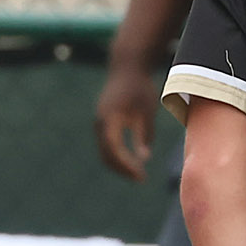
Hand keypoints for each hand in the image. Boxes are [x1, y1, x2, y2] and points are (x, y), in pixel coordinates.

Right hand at [95, 61, 157, 181]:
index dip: (126, 165)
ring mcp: (99, 123)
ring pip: (104, 151)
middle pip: (106, 154)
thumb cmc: (140, 87)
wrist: (126, 67)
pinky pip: (106, 144)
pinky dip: (117, 155)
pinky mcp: (102, 122)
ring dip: (118, 164)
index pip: (114, 150)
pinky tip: (131, 160)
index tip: (141, 175)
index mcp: (110, 119)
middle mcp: (100, 123)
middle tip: (140, 178)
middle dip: (122, 169)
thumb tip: (144, 158)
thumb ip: (144, 134)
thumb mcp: (146, 111)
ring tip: (136, 173)